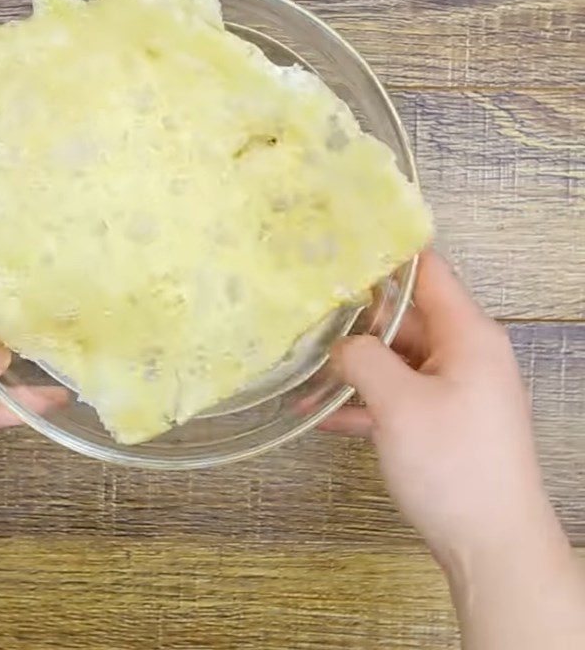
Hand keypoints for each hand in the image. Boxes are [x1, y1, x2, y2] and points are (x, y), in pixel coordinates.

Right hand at [323, 250, 584, 648]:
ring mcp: (453, 389)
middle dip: (355, 319)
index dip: (385, 255)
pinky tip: (321, 414)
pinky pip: (397, 396)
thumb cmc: (453, 465)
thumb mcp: (399, 404)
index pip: (427, 273)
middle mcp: (463, 354)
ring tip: (301, 369)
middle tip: (303, 314)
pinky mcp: (441, 421)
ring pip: (395, 360)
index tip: (338, 247)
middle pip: (404, 318)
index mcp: (467, 335)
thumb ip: (363, 359)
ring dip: (352, 367)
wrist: (492, 546)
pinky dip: (364, 401)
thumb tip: (339, 345)